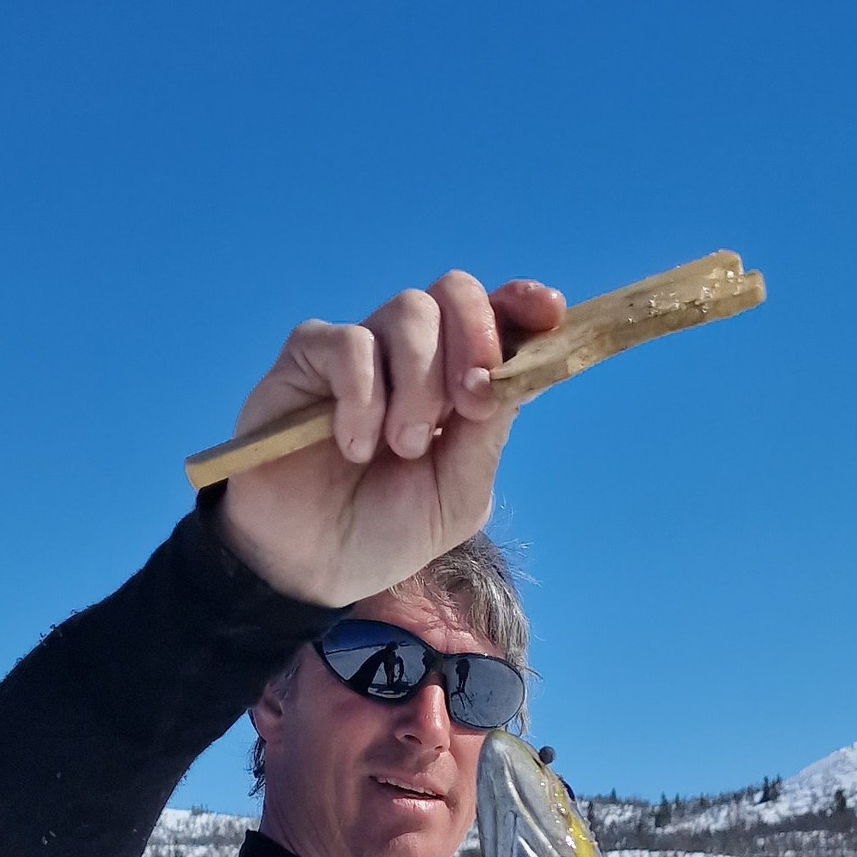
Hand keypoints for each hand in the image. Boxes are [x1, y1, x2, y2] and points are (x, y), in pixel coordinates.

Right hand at [216, 271, 564, 607]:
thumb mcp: (457, 497)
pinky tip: (353, 445)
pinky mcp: (310, 356)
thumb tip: (502, 379)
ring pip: (410, 312)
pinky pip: (351, 344)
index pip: (498, 318)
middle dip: (475, 340)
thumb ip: (485, 436)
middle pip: (455, 293)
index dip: (524, 304)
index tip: (547, 312)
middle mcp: (414, 354)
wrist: (312, 564)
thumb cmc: (387, 530)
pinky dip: (363, 397)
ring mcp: (363, 349)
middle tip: (465, 405)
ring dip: (419, 385)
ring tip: (399, 447)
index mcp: (459, 383)